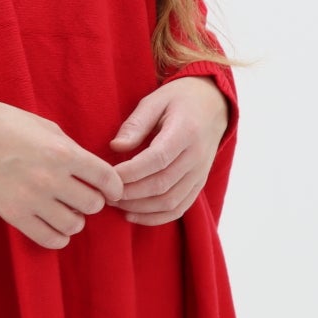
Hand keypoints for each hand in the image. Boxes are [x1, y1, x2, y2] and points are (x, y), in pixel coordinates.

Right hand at [0, 100, 124, 249]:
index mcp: (64, 153)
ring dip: (75, 219)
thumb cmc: (9, 126)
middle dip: (92, 201)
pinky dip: (59, 236)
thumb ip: (74, 151)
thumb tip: (93, 173)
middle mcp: (52, 178)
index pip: (107, 179)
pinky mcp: (15, 215)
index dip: (115, 188)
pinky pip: (50, 239)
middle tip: (82, 195)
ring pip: (74, 225)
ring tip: (66, 210)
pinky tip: (56, 226)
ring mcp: (33, 199)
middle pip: (94, 205)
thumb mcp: (49, 128)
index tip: (112, 190)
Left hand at [106, 78, 228, 224]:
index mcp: (186, 132)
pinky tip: (133, 215)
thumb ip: (135, 124)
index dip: (130, 171)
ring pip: (170, 201)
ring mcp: (199, 173)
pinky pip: (179, 208)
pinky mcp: (198, 184)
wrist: (213, 105)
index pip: (157, 159)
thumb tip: (116, 147)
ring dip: (139, 207)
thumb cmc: (179, 99)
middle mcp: (196, 157)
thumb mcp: (156, 100)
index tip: (108, 175)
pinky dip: (155, 217)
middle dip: (130, 193)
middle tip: (104, 191)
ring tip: (114, 202)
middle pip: (161, 184)